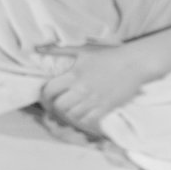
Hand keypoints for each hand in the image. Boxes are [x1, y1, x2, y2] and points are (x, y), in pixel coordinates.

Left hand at [39, 41, 166, 134]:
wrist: (133, 64)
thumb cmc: (107, 55)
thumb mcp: (81, 49)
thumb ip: (58, 50)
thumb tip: (37, 49)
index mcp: (74, 75)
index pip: (50, 90)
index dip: (44, 95)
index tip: (45, 96)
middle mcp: (82, 89)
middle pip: (60, 106)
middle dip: (55, 106)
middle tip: (55, 105)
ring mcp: (95, 100)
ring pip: (73, 115)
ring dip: (68, 114)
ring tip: (68, 110)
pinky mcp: (107, 108)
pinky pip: (89, 120)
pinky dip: (82, 120)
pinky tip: (82, 115)